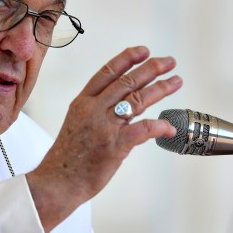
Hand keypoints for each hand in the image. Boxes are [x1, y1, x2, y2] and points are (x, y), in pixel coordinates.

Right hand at [27, 46, 181, 230]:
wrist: (57, 182)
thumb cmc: (67, 159)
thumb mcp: (76, 125)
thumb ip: (97, 113)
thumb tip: (121, 110)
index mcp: (83, 103)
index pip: (107, 72)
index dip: (127, 59)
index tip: (143, 51)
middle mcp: (94, 110)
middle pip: (127, 81)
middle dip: (151, 69)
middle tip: (169, 62)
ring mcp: (105, 126)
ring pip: (137, 100)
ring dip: (160, 89)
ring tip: (176, 82)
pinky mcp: (115, 145)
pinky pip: (142, 129)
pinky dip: (159, 126)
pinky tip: (169, 127)